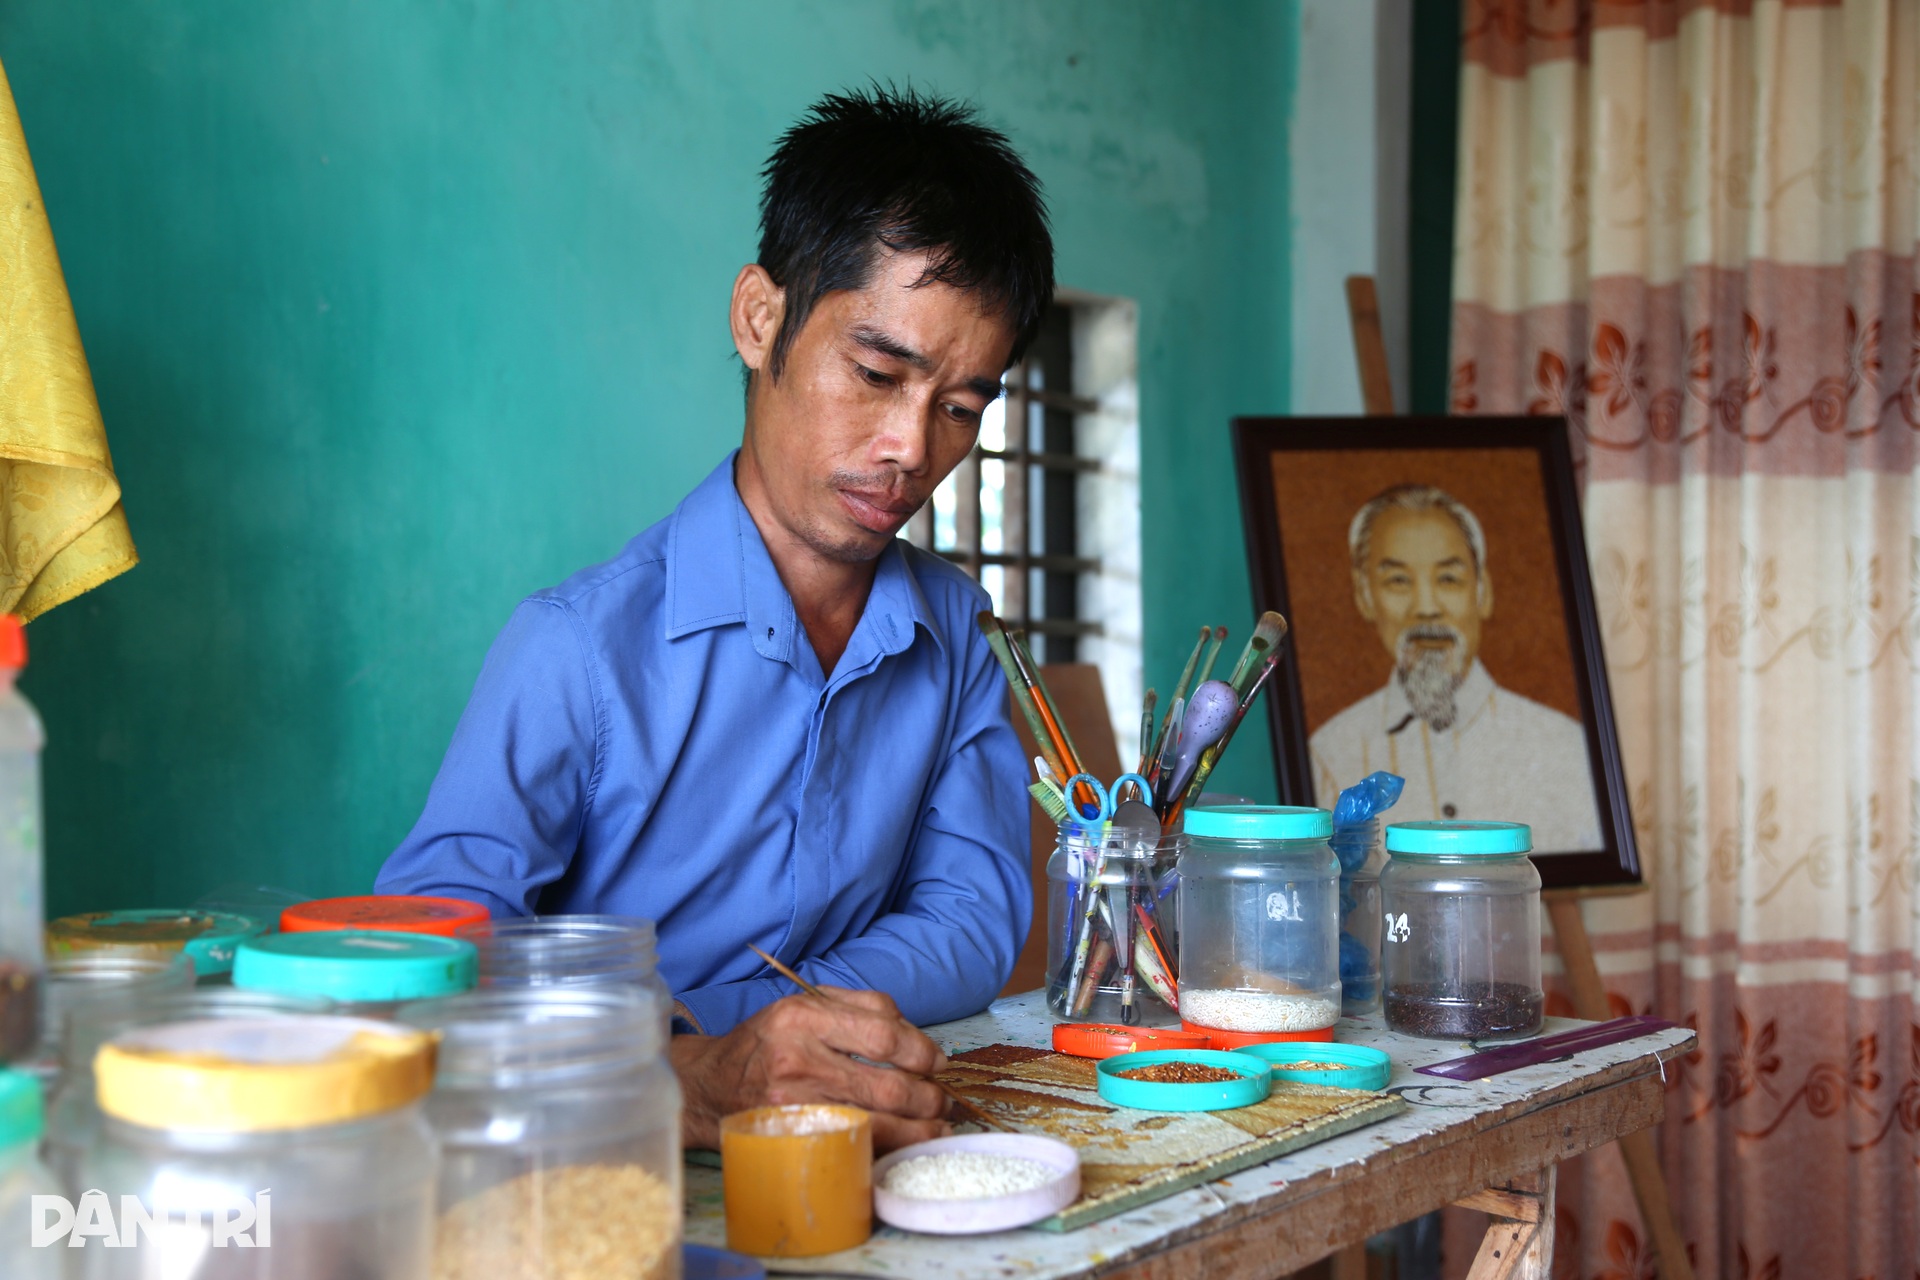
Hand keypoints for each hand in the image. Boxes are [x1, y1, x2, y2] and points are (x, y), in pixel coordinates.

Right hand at [670, 987, 952, 1151]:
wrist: (709, 1085)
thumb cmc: (766, 1042)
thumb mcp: (804, 1004)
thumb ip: (861, 1007)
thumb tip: (914, 1036)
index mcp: (803, 1018)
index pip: (883, 1034)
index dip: (921, 1050)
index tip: (936, 1061)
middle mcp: (798, 1061)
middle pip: (887, 1084)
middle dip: (927, 1096)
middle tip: (940, 1099)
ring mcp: (795, 1106)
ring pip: (877, 1123)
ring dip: (918, 1127)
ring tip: (935, 1124)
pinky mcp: (793, 1138)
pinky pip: (854, 1144)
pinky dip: (889, 1145)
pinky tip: (906, 1141)